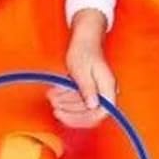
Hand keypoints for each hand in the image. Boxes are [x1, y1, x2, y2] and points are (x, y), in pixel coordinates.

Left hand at [48, 9, 115, 129]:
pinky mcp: (88, 90)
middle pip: (89, 112)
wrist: (84, 40)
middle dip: (69, 110)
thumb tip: (93, 106)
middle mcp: (104, 92)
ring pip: (81, 107)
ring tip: (51, 95)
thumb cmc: (84, 51)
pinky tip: (55, 93)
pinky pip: (77, 99)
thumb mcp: (82, 71)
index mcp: (108, 88)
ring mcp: (96, 91)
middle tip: (53, 105)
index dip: (81, 118)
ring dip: (64, 103)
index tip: (62, 115)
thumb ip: (88, 89)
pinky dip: (65, 97)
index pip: (100, 114)